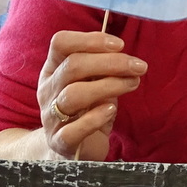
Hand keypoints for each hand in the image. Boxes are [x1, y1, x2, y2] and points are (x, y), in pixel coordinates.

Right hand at [36, 31, 146, 160]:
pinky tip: (111, 110)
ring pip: (73, 95)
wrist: (72, 146)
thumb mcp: (94, 81)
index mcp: (53, 69)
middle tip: (138, 66)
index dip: (91, 40)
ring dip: (109, 86)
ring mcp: (51, 117)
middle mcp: (48, 90)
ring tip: (133, 84)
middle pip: (73, 66)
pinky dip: (95, 118)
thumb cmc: (88, 107)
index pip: (61, 43)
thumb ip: (104, 67)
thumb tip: (125, 55)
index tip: (119, 45)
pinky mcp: (61, 141)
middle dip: (111, 62)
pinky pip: (74, 129)